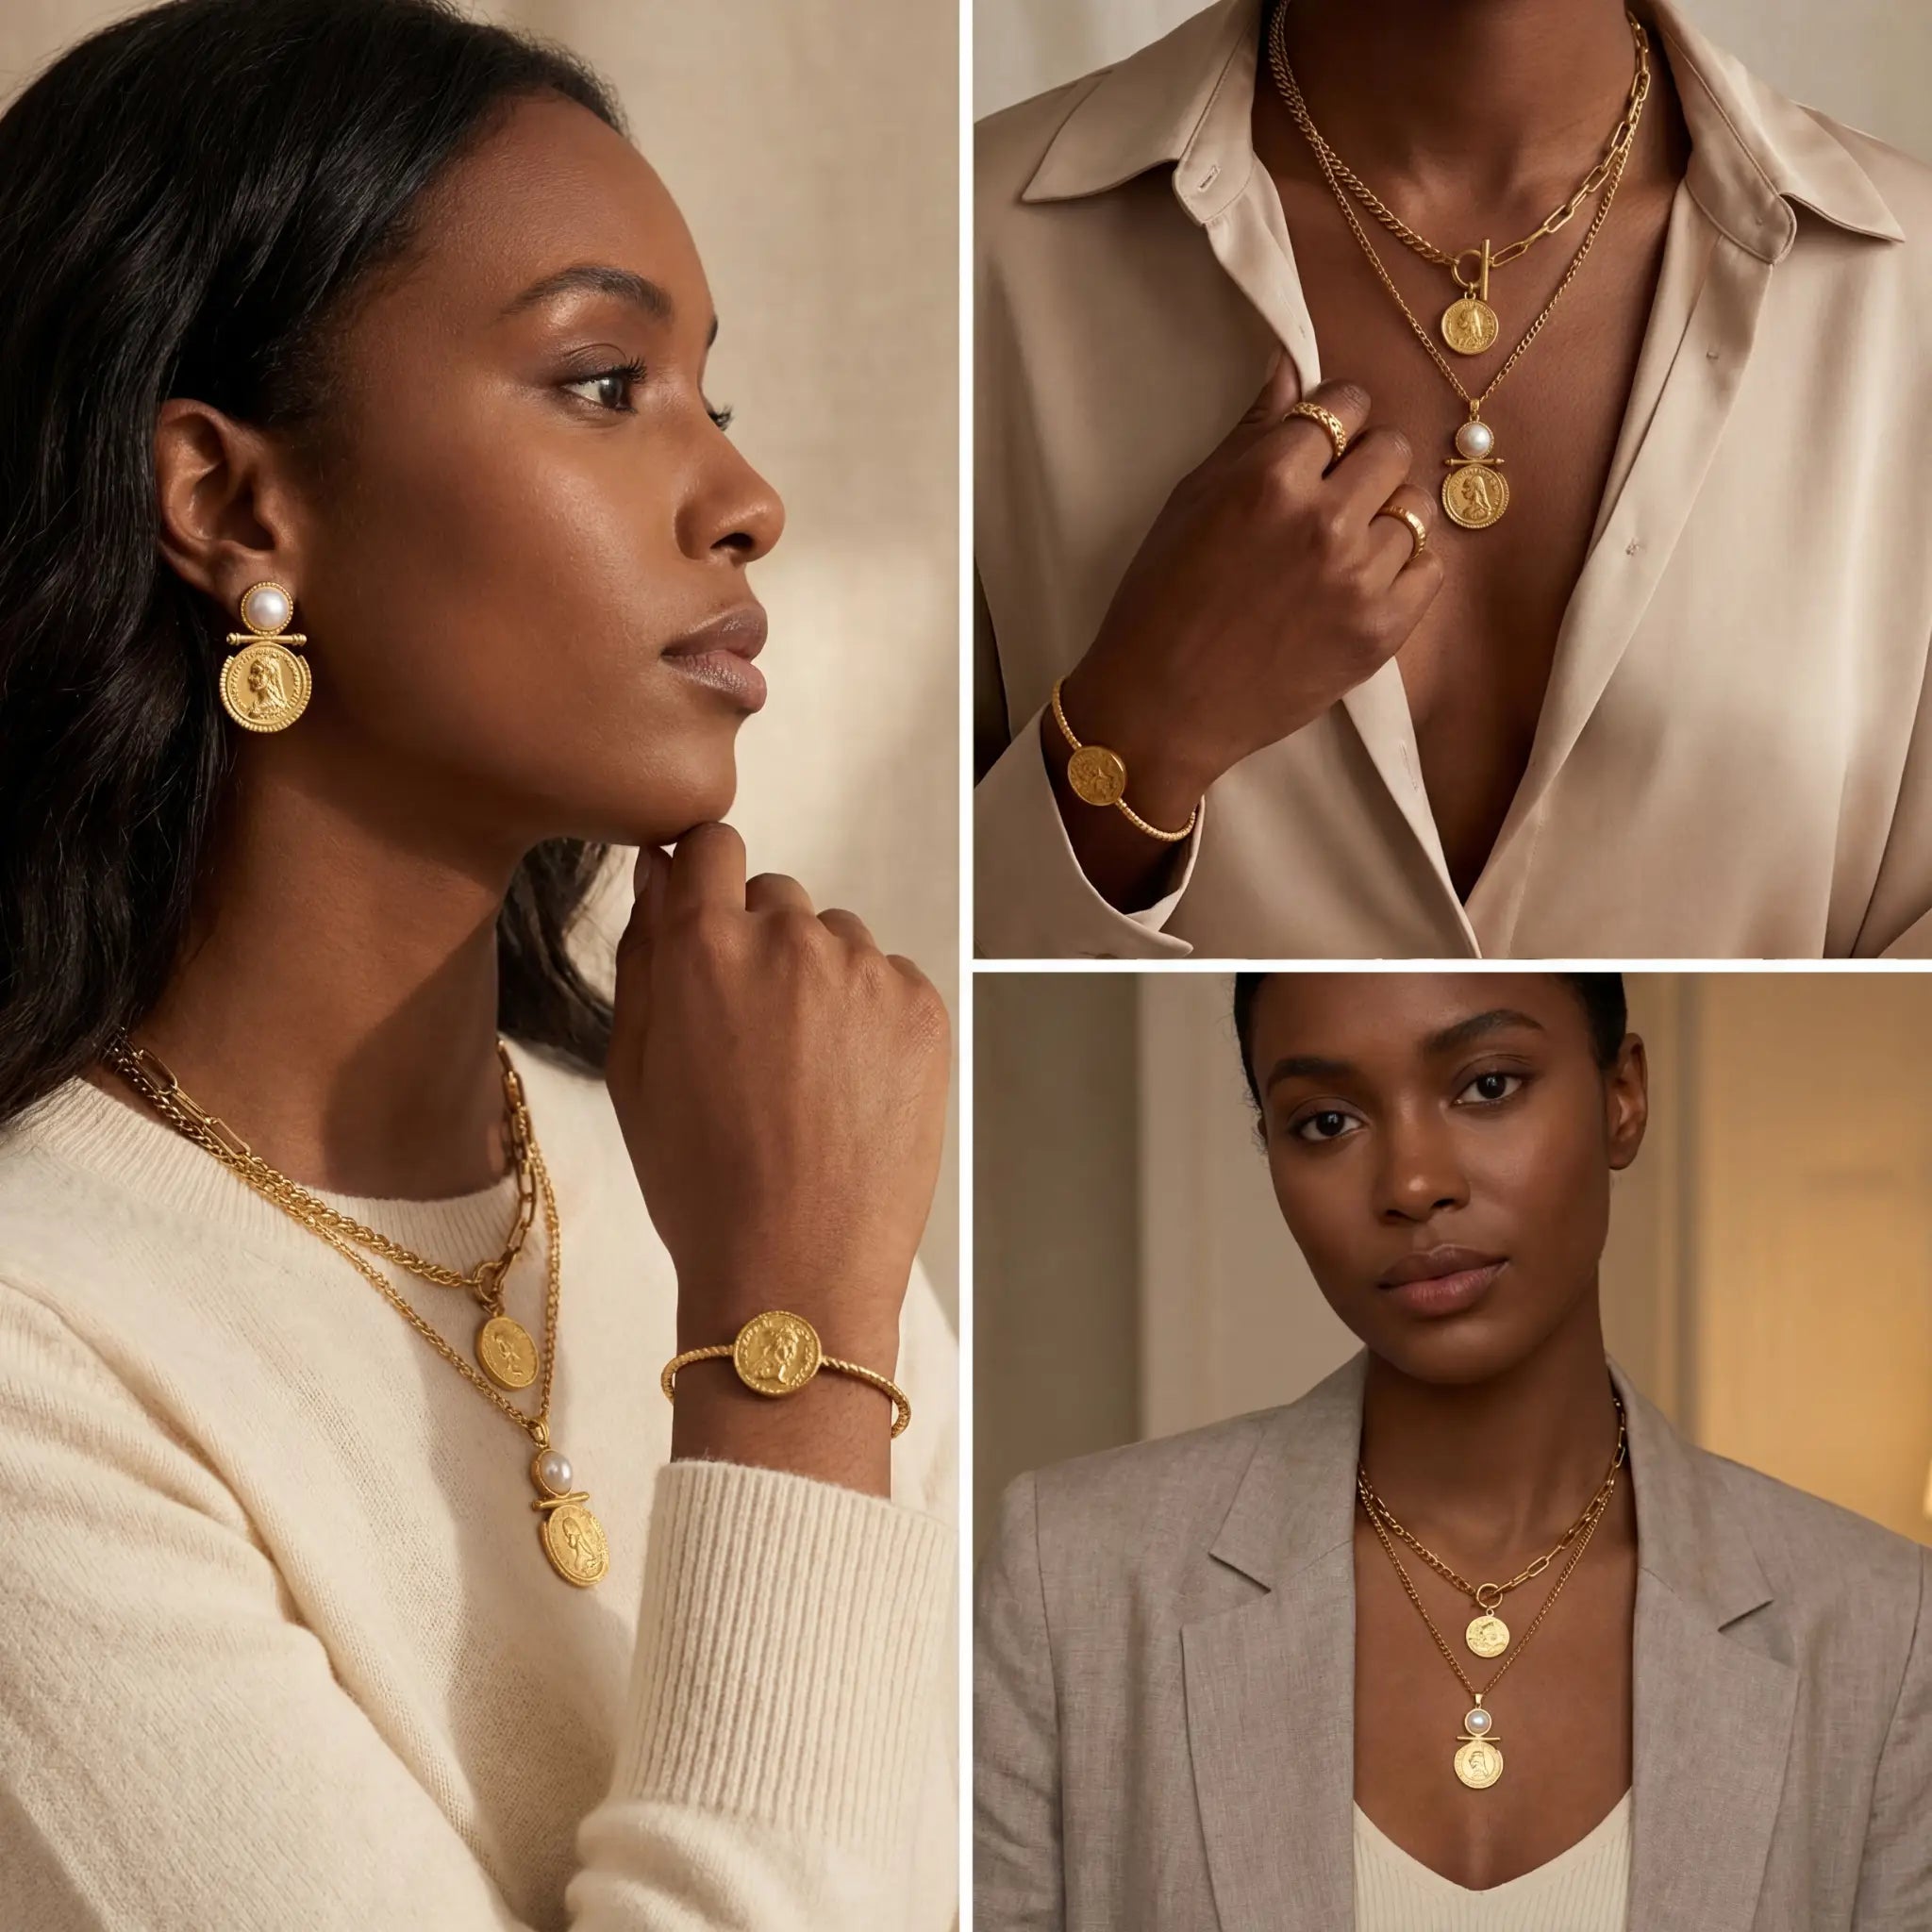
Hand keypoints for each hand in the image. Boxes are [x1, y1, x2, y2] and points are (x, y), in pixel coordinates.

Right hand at [606, 825, 949, 1488]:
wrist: (797, 1267)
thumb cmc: (699, 1181)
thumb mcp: (632, 1071)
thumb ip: (643, 955)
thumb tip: (659, 874)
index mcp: (704, 947)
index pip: (711, 845)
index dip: (707, 876)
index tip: (708, 915)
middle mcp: (790, 939)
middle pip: (776, 898)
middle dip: (760, 943)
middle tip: (755, 1034)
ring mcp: (865, 972)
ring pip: (836, 941)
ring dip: (820, 981)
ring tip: (808, 1075)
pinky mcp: (923, 1008)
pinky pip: (889, 981)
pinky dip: (872, 1017)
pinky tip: (851, 1088)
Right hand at [1050, 348, 1442, 873]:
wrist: (1160, 706)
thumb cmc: (1159, 601)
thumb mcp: (1190, 501)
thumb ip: (1251, 433)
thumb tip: (1290, 367)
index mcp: (1270, 477)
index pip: (1345, 406)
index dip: (1334, 421)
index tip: (1321, 445)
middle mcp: (1324, 520)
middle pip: (1392, 450)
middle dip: (1364, 464)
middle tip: (1330, 498)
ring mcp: (1359, 578)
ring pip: (1414, 509)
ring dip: (1383, 518)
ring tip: (1342, 548)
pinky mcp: (1380, 632)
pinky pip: (1430, 570)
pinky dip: (1404, 570)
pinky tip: (1361, 583)